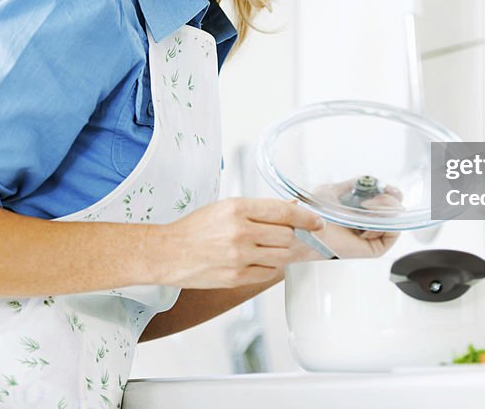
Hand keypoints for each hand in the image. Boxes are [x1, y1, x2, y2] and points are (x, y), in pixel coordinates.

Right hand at [143, 197, 324, 288]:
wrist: (168, 253)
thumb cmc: (196, 228)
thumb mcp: (226, 207)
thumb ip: (260, 209)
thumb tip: (292, 209)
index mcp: (238, 208)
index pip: (284, 212)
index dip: (306, 218)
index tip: (317, 222)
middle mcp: (240, 232)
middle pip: (287, 235)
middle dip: (291, 236)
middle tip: (284, 235)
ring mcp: (239, 257)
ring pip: (281, 255)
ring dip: (282, 252)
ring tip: (269, 248)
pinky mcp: (236, 277)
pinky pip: (268, 273)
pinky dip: (270, 266)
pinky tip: (260, 260)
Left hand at [297, 180, 405, 259]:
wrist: (305, 228)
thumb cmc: (312, 213)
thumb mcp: (332, 191)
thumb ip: (352, 185)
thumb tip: (368, 181)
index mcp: (359, 213)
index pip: (388, 201)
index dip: (391, 193)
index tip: (386, 187)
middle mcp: (367, 225)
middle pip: (396, 210)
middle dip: (390, 199)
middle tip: (375, 196)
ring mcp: (372, 237)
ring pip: (396, 219)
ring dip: (385, 207)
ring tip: (366, 205)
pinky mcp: (374, 249)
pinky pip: (392, 233)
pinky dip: (385, 222)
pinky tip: (368, 218)